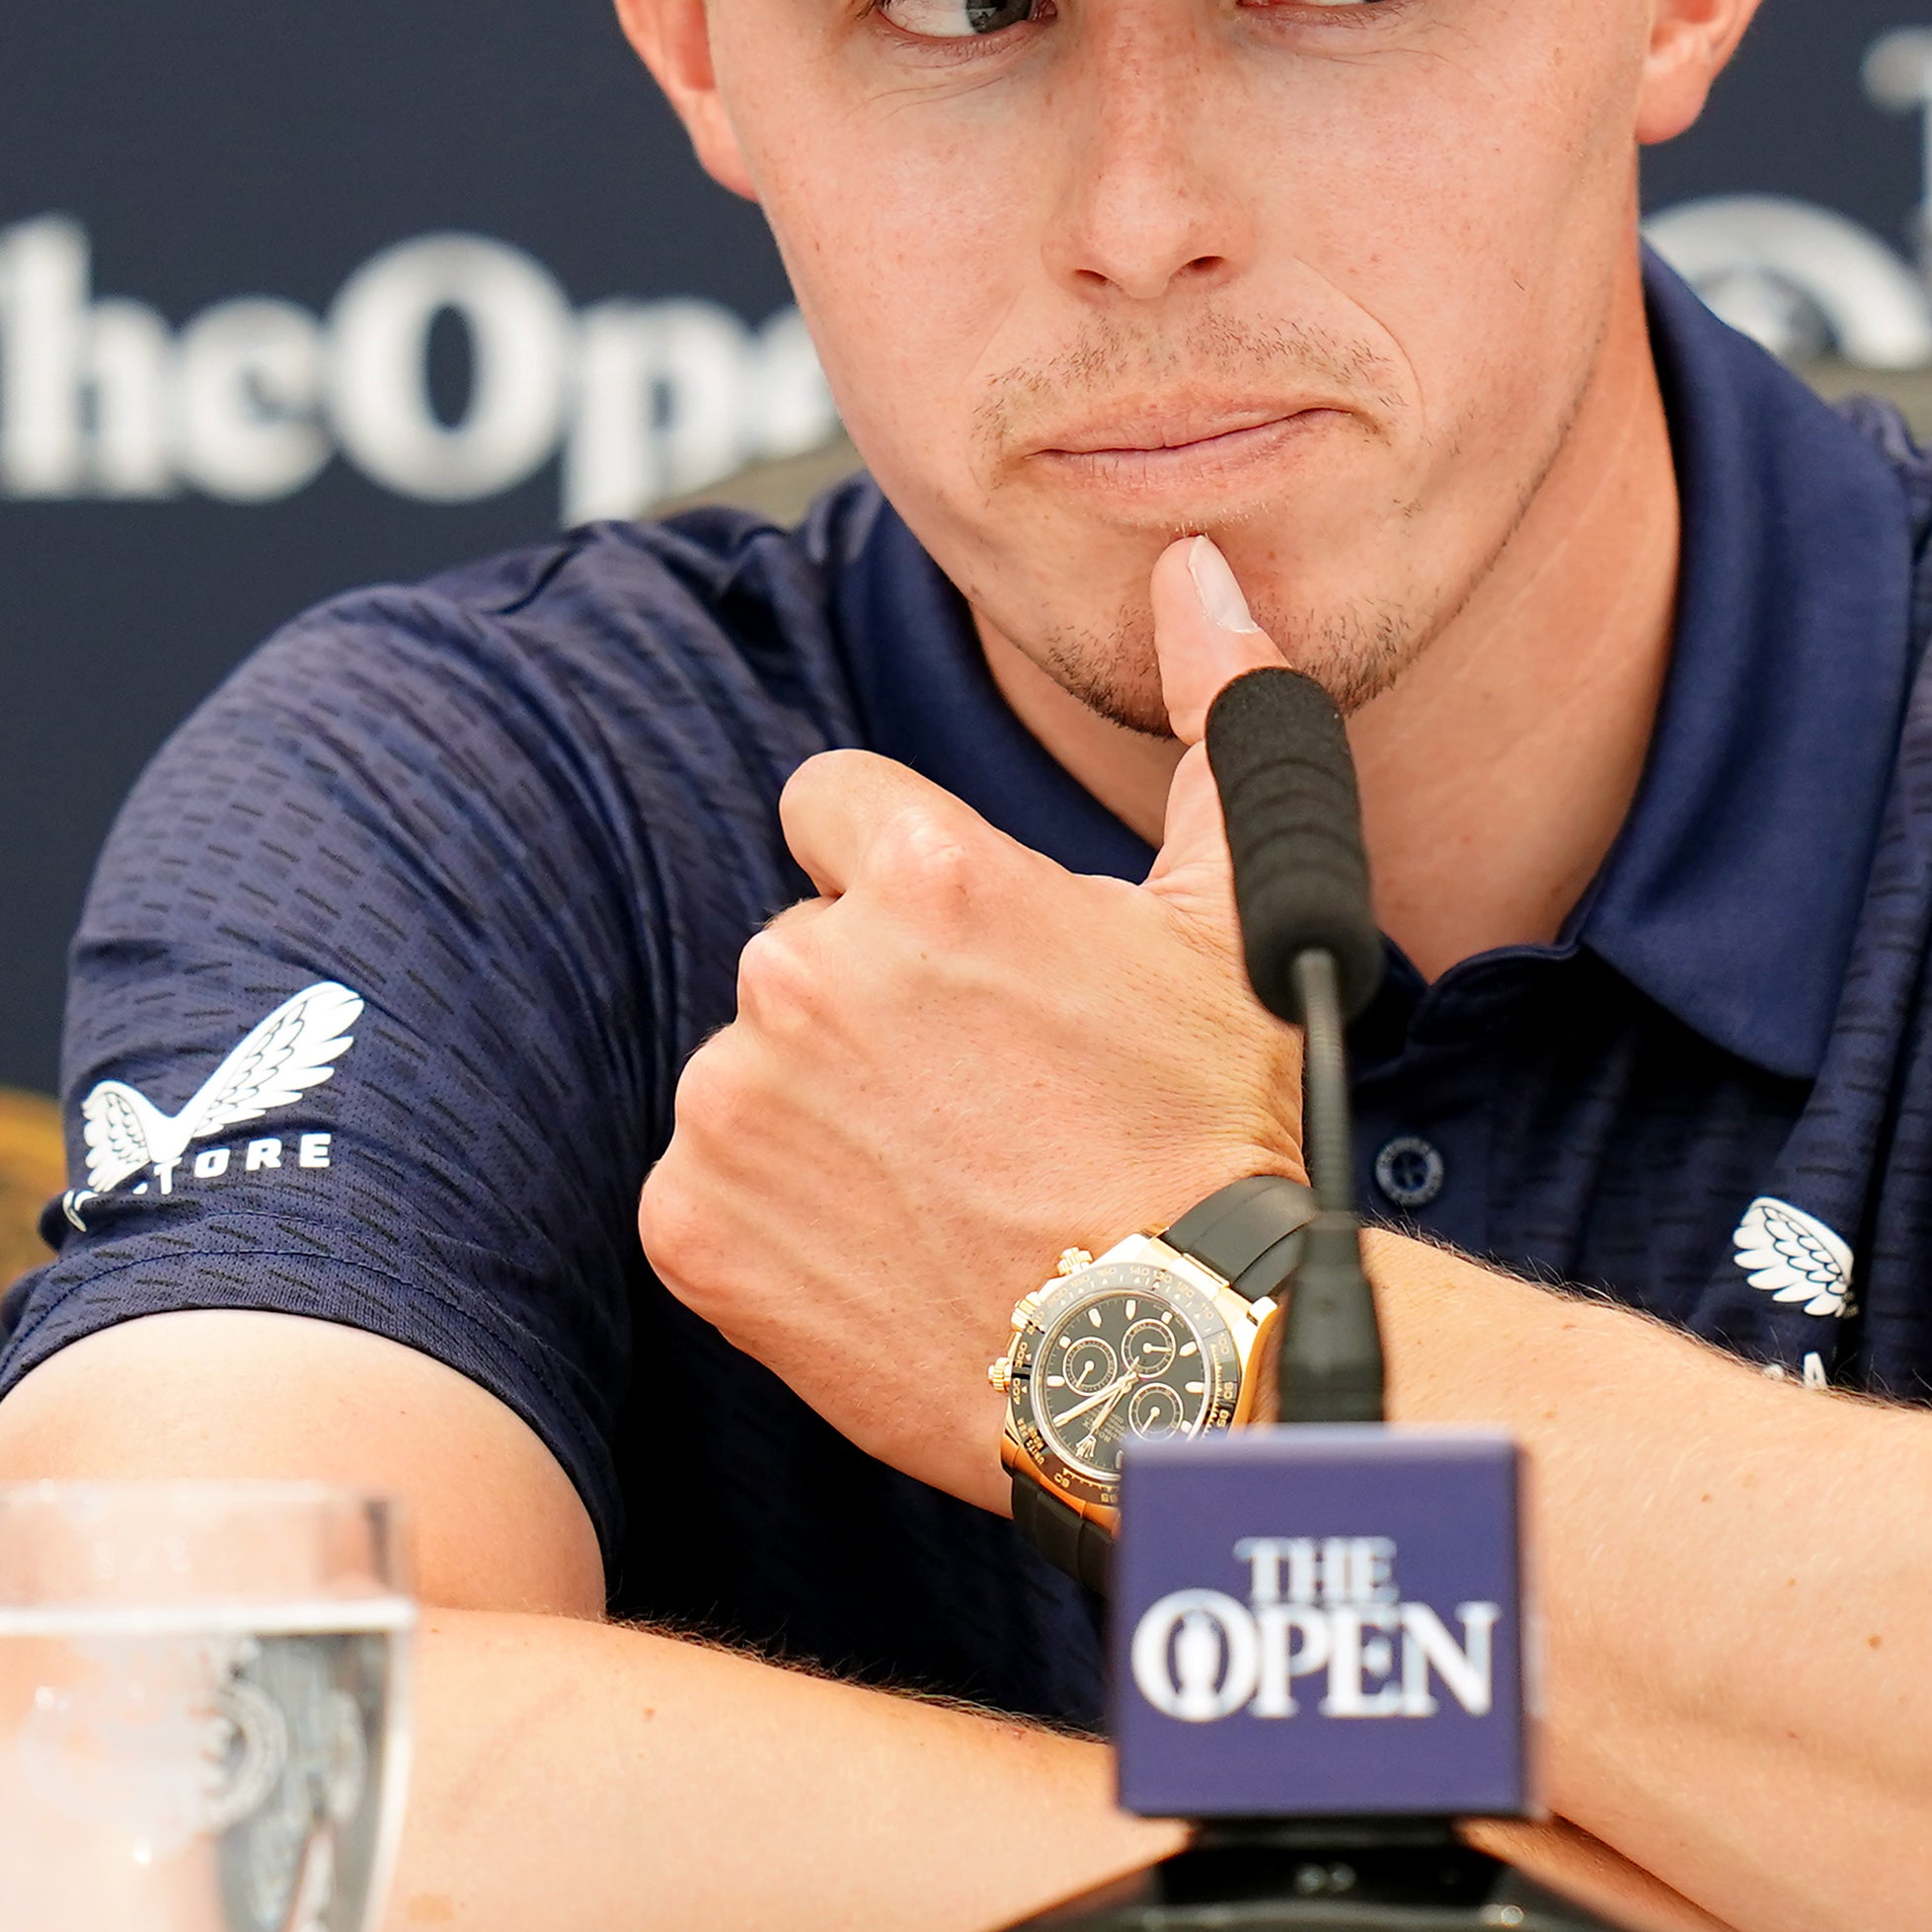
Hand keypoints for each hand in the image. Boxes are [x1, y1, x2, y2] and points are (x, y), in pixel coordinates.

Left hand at [637, 539, 1304, 1498]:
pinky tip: (880, 1257)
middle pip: (797, 951)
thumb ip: (1215, 714)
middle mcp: (800, 973)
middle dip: (869, 1010)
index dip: (906, 884)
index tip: (969, 970)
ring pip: (751, 1073)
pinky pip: (704, 1195)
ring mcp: (732, 1108)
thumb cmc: (1219, 1136)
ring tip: (944, 1189)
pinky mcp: (693, 1229)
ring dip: (819, 1116)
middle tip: (984, 1104)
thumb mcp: (1237, 909)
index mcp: (917, 875)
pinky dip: (773, 1228)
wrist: (1179, 1361)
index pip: (831, 808)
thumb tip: (1200, 570)